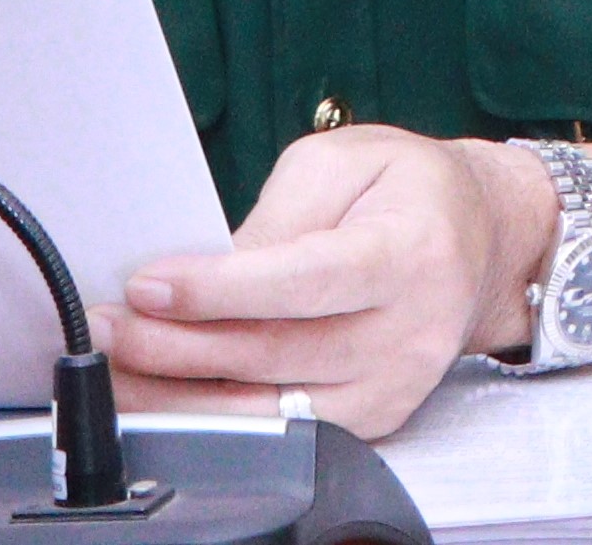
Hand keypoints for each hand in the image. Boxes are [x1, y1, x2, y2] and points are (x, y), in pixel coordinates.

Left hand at [111, 128, 554, 438]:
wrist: (480, 238)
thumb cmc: (409, 193)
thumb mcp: (346, 162)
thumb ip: (278, 212)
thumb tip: (206, 271)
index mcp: (411, 250)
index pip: (305, 280)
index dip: (220, 289)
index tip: (149, 285)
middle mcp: (411, 329)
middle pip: (276, 352)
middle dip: (176, 343)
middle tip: (110, 325)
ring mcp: (396, 384)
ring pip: (272, 406)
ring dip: (181, 390)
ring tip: (121, 362)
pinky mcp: (378, 419)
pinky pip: (286, 430)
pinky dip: (220, 416)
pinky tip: (173, 394)